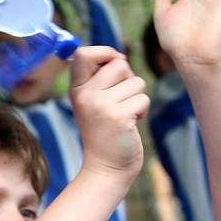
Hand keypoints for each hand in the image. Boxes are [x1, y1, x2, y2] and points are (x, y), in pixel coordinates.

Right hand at [70, 47, 147, 179]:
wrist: (106, 168)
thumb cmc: (104, 132)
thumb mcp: (93, 102)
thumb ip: (100, 79)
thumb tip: (119, 56)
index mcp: (76, 90)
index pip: (84, 54)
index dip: (105, 52)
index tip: (115, 61)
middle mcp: (85, 95)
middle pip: (119, 64)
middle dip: (128, 79)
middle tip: (120, 101)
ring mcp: (100, 106)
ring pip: (136, 82)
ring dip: (137, 97)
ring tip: (124, 115)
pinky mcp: (118, 117)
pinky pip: (143, 99)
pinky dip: (142, 111)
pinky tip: (130, 125)